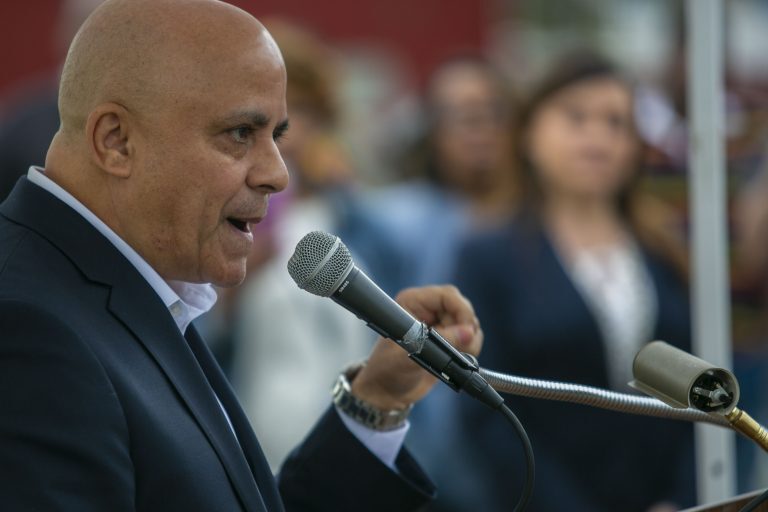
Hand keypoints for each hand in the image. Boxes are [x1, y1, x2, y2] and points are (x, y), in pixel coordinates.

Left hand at [350, 285, 482, 409]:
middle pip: (462, 308)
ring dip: (469, 342)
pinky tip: (455, 361)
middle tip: (459, 349)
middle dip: (466, 329)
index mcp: (413, 302)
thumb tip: (469, 333)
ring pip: (469, 323)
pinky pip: (470, 338)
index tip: (467, 332)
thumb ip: (441, 343)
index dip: (461, 311)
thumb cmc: (388, 369)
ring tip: (453, 358)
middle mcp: (427, 309)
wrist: (388, 391)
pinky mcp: (447, 339)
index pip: (447, 295)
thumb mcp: (412, 354)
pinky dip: (469, 349)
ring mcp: (439, 324)